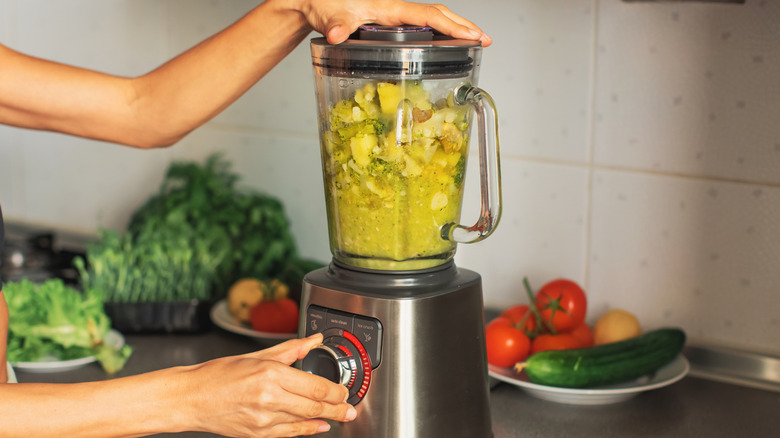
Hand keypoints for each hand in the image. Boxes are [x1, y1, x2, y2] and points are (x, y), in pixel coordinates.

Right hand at [188, 334, 354, 437]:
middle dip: (338, 409)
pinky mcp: (257, 435)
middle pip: (316, 406)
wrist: (192, 397)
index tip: (345, 391)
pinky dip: (307, 430)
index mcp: (271, 373)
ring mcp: (263, 420)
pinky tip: (318, 427)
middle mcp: (269, 397)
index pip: (316, 386)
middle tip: (350, 409)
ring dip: (326, 420)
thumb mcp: (258, 355)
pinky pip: (289, 434)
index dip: (337, 391)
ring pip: (305, 422)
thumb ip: (291, 349)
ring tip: (340, 417)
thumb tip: (314, 340)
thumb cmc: (220, 374)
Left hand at [293, 0, 491, 45]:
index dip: (452, 25)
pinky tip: (445, 42)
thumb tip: (338, 33)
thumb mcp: (328, 16)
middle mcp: (395, 8)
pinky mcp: (389, 20)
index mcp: (389, 7)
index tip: (473, 35)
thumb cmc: (322, 5)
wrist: (312, 0)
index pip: (428, 15)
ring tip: (476, 40)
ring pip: (432, 17)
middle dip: (463, 25)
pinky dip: (439, 30)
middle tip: (486, 40)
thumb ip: (335, 26)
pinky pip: (421, 24)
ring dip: (455, 27)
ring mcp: (393, 14)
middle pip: (438, 13)